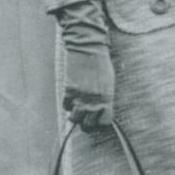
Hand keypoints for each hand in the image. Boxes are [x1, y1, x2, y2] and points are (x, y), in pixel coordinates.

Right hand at [56, 0, 114, 132]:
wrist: (89, 49)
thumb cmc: (102, 65)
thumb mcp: (108, 83)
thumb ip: (105, 98)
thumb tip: (101, 111)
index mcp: (107, 99)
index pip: (104, 122)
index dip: (101, 122)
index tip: (99, 118)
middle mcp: (94, 101)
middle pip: (88, 124)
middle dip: (87, 121)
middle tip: (87, 114)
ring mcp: (81, 97)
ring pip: (74, 118)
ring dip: (76, 114)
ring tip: (79, 106)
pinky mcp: (69, 90)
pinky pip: (66, 106)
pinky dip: (68, 103)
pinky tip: (73, 95)